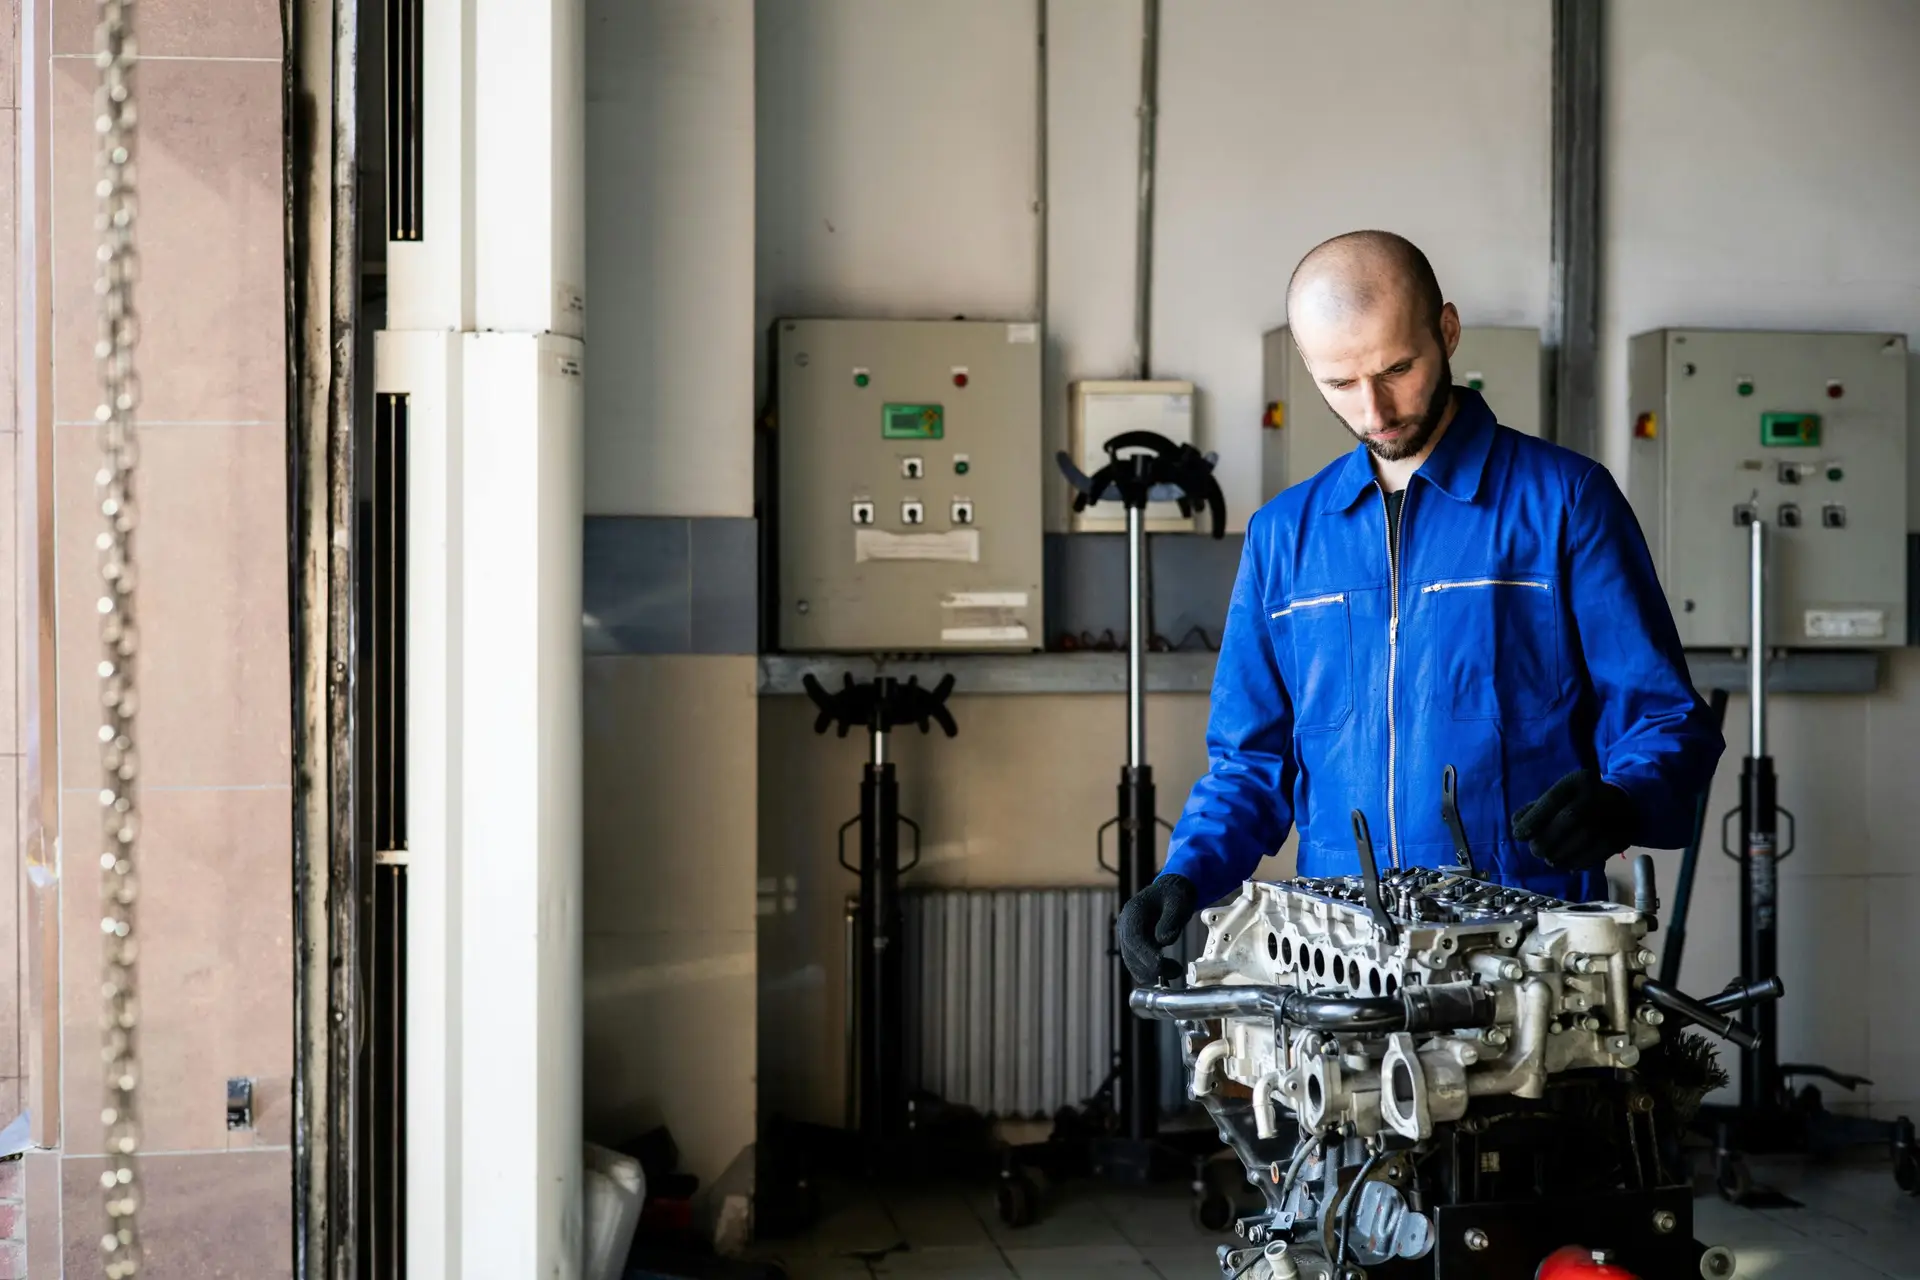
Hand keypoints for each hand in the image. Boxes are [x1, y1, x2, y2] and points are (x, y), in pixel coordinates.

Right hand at [1117, 874, 1197, 986]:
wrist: (1170, 893)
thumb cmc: (1174, 895)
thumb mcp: (1177, 902)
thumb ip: (1170, 919)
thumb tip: (1163, 940)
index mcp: (1132, 912)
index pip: (1133, 939)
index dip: (1145, 954)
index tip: (1161, 964)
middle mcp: (1125, 926)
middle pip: (1130, 954)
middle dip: (1151, 967)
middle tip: (1175, 970)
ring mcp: (1128, 937)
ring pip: (1133, 963)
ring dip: (1151, 972)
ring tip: (1175, 970)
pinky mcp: (1135, 946)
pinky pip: (1138, 964)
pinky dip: (1150, 971)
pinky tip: (1167, 970)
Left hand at [1511, 769, 1637, 871]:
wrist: (1625, 806)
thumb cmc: (1580, 802)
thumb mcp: (1560, 797)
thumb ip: (1536, 809)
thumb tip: (1517, 824)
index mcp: (1578, 780)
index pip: (1553, 799)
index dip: (1533, 819)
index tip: (1518, 836)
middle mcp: (1598, 794)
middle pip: (1571, 818)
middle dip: (1548, 838)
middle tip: (1536, 851)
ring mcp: (1615, 814)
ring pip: (1586, 836)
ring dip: (1562, 854)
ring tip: (1551, 860)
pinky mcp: (1623, 836)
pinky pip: (1600, 852)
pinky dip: (1579, 862)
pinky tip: (1568, 865)